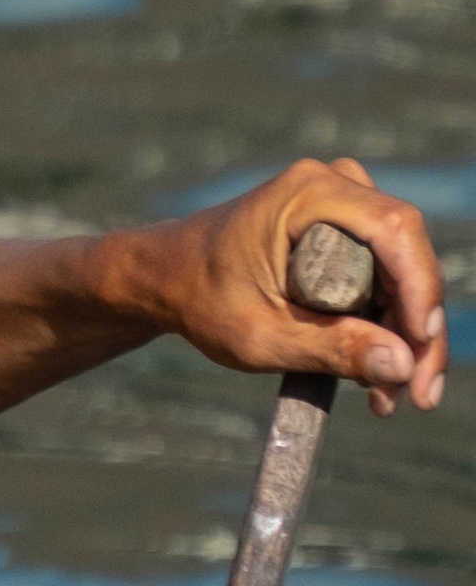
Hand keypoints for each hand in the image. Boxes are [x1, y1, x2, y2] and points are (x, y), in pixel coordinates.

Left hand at [115, 158, 445, 420]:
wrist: (164, 278)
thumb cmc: (200, 299)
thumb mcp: (260, 336)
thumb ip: (331, 349)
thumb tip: (403, 366)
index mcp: (308, 194)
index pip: (394, 232)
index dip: (420, 292)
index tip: (421, 351)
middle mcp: (334, 186)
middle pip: (407, 257)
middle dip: (418, 332)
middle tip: (418, 396)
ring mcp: (343, 205)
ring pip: (402, 273)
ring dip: (404, 337)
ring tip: (387, 398)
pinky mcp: (345, 230)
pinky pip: (384, 277)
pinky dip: (384, 325)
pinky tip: (376, 376)